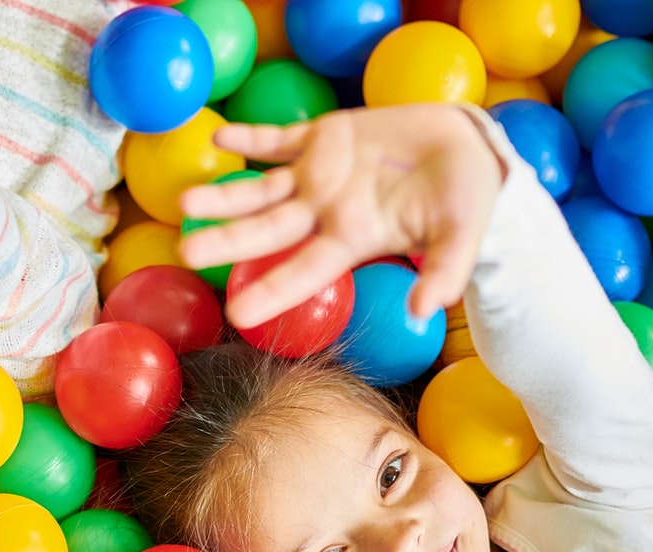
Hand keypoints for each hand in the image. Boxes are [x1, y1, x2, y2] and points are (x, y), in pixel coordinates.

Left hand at [175, 104, 503, 327]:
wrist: (467, 150)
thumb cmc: (465, 201)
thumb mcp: (461, 237)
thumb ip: (443, 273)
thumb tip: (424, 312)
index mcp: (352, 240)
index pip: (304, 270)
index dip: (272, 290)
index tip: (236, 312)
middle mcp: (325, 213)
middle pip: (266, 231)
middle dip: (226, 239)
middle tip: (185, 250)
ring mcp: (319, 176)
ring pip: (260, 189)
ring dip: (224, 195)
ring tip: (186, 201)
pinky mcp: (323, 138)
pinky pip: (277, 140)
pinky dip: (250, 138)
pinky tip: (220, 137)